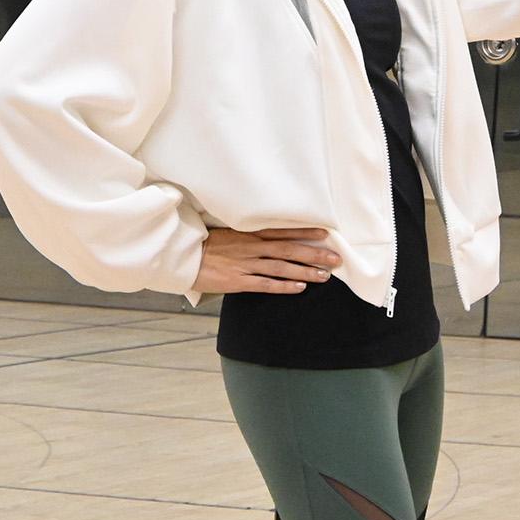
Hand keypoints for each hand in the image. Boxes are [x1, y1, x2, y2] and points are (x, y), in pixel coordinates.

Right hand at [193, 227, 340, 294]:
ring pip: (282, 268)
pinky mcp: (239, 282)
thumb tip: (270, 237)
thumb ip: (250, 236)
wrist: (184, 257)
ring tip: (325, 275)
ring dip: (305, 271)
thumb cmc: (207, 245)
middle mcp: (252, 248)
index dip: (305, 232)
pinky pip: (265, 284)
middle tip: (336, 258)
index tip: (325, 234)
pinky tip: (300, 287)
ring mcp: (246, 265)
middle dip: (314, 254)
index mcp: (250, 234)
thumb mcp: (229, 233)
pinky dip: (284, 286)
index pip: (283, 232)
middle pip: (289, 250)